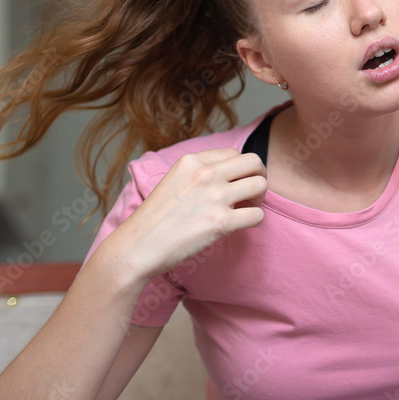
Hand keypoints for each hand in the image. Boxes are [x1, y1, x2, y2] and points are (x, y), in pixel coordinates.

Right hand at [114, 147, 267, 280]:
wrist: (137, 247)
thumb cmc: (155, 219)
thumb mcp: (174, 180)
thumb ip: (200, 173)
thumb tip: (230, 174)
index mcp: (192, 161)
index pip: (235, 153)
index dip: (241, 168)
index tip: (235, 183)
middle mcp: (206, 174)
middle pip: (254, 162)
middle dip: (258, 176)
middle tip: (250, 194)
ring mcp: (215, 197)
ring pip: (260, 185)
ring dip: (259, 198)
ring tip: (247, 208)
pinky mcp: (221, 222)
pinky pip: (258, 215)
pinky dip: (255, 220)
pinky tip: (242, 224)